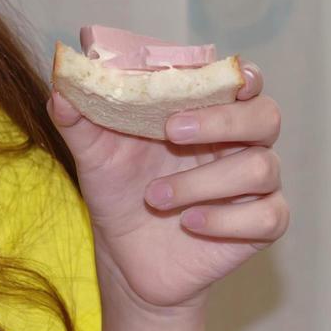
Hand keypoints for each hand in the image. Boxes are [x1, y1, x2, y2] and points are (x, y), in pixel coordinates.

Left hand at [49, 31, 288, 318]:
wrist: (124, 254)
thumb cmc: (117, 189)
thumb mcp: (93, 151)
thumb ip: (79, 115)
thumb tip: (60, 86)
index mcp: (206, 110)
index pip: (242, 79)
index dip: (241, 75)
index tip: (225, 77)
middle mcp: (239, 141)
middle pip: (266, 116)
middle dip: (223, 121)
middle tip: (173, 131)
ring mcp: (253, 184)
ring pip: (262, 167)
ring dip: (204, 181)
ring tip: (156, 196)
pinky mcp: (259, 225)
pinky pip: (270, 215)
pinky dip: (226, 219)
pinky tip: (189, 222)